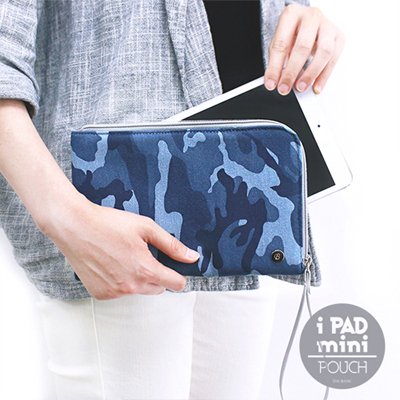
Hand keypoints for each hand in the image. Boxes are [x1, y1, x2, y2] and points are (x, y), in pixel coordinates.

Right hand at [0, 100, 195, 300]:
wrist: (74, 226)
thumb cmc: (109, 224)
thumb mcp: (146, 228)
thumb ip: (172, 245)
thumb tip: (192, 257)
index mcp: (145, 270)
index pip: (175, 284)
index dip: (179, 274)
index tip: (175, 267)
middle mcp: (130, 286)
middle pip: (158, 288)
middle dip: (158, 275)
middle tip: (145, 255)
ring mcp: (114, 292)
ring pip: (139, 290)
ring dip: (138, 278)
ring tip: (125, 256)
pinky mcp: (100, 293)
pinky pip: (120, 292)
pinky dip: (121, 282)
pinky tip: (112, 264)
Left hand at [264, 5, 344, 94]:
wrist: (308, 25)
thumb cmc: (293, 34)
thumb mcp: (280, 44)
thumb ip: (278, 62)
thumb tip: (275, 82)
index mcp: (291, 15)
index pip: (281, 44)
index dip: (275, 67)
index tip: (270, 84)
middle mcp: (311, 16)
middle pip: (303, 46)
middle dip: (292, 72)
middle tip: (285, 88)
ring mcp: (327, 26)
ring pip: (323, 52)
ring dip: (311, 74)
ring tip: (301, 87)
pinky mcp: (338, 37)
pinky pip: (333, 59)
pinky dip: (324, 76)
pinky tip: (316, 87)